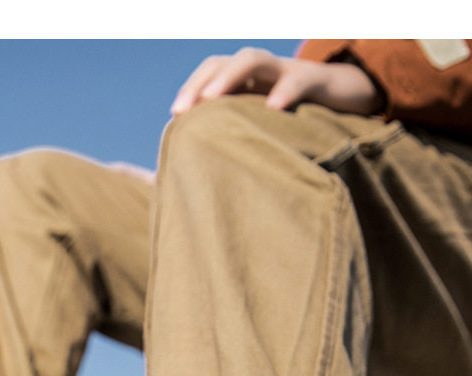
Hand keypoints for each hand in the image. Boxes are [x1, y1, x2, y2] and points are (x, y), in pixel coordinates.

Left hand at [171, 47, 384, 117]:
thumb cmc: (297, 119)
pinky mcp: (314, 78)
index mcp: (245, 82)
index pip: (209, 74)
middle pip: (222, 62)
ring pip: (252, 59)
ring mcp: (285, 70)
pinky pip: (297, 79)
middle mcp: (260, 71)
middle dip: (200, 82)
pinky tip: (273, 108)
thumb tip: (205, 169)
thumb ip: (239, 135)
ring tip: (212, 100)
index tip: (174, 115)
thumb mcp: (263, 125)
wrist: (347, 96)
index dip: (191, 89)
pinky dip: (284, 91)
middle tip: (183, 109)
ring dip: (229, 76)